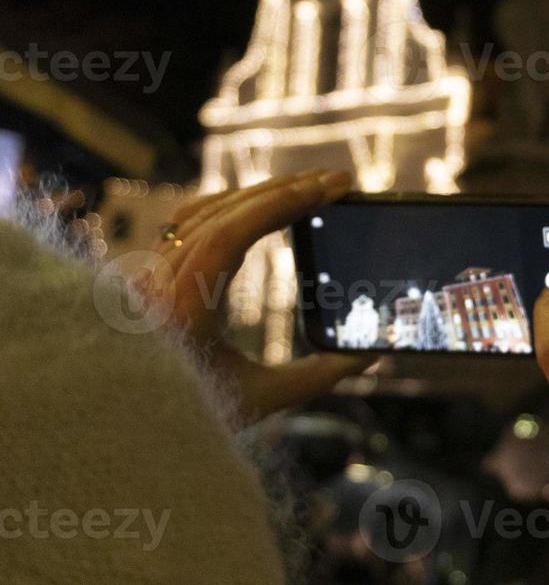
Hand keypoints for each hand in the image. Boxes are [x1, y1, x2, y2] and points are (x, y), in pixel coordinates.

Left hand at [143, 170, 375, 421]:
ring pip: (203, 212)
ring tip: (307, 185)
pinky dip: (226, 204)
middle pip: (221, 213)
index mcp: (183, 313)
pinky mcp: (144, 275)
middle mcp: (157, 286)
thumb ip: (314, 377)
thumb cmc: (189, 417)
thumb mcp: (256, 400)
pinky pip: (185, 223)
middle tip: (335, 180)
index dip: (281, 203)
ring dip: (257, 193)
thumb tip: (367, 356)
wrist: (123, 426)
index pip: (230, 234)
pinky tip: (257, 200)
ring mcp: (146, 276)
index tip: (327, 189)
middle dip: (282, 190)